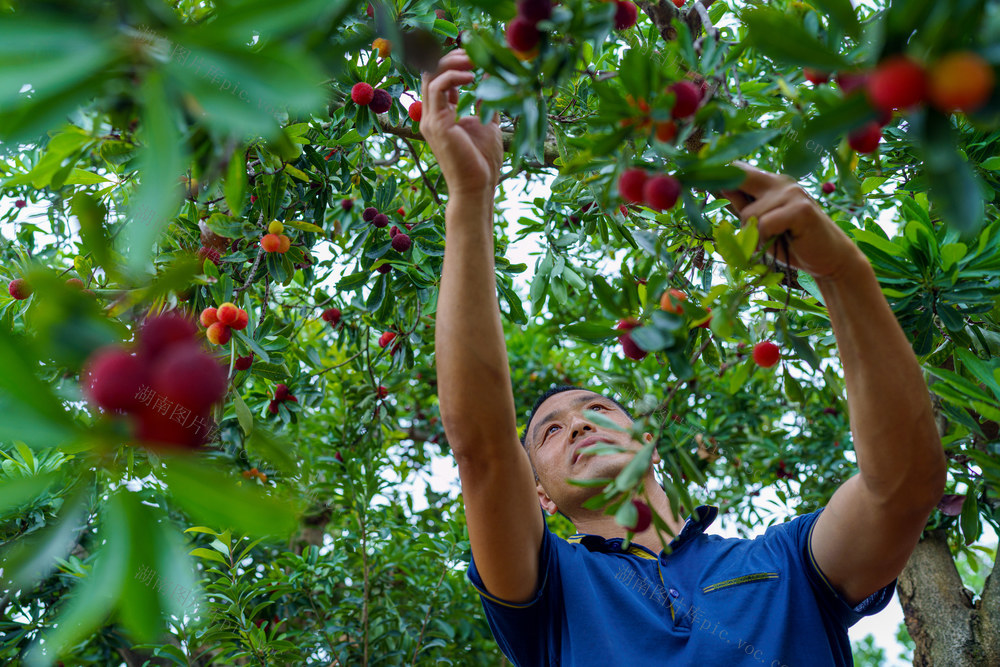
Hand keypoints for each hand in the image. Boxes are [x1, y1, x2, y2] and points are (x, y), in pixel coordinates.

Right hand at [419, 49, 503, 197]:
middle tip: (475, 53)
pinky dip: (454, 76)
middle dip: (452, 57)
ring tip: (475, 61)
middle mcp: (432, 115)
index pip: (440, 78)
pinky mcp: (436, 124)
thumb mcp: (488, 125)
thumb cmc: (482, 162)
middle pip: (432, 71)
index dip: (455, 62)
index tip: (477, 56)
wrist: (476, 187)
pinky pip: (438, 87)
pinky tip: (473, 77)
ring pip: (431, 75)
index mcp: (442, 114)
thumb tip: (494, 80)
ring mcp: (431, 119)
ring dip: (453, 62)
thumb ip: (487, 103)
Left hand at [719, 162, 865, 280]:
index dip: (718, 173)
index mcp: (770, 183)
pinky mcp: (800, 209)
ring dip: (753, 235)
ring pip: (748, 214)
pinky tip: (780, 243)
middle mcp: (780, 182)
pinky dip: (764, 240)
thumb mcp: (762, 224)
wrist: (828, 259)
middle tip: (724, 209)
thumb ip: (744, 207)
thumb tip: (719, 188)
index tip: (695, 176)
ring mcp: (791, 193)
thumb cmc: (791, 242)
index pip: (738, 170)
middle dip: (726, 191)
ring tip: (773, 240)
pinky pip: (764, 225)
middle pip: (739, 179)